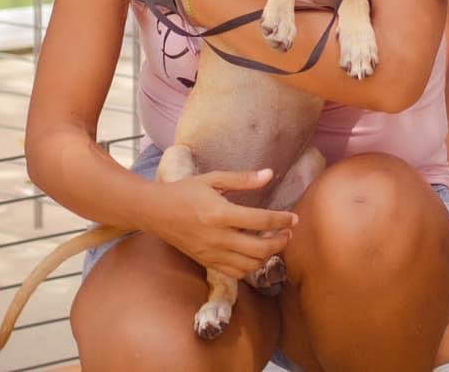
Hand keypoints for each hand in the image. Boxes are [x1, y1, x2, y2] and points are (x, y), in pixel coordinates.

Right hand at [147, 167, 299, 282]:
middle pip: (260, 249)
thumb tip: (270, 174)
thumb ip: (243, 179)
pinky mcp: (207, 262)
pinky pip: (235, 273)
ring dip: (268, 256)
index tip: (293, 218)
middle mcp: (217, 238)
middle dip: (281, 242)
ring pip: (250, 265)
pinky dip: (251, 267)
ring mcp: (212, 254)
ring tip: (275, 242)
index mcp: (220, 214)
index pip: (261, 221)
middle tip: (288, 232)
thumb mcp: (213, 179)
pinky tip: (256, 254)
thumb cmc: (184, 191)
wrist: (155, 212)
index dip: (282, 220)